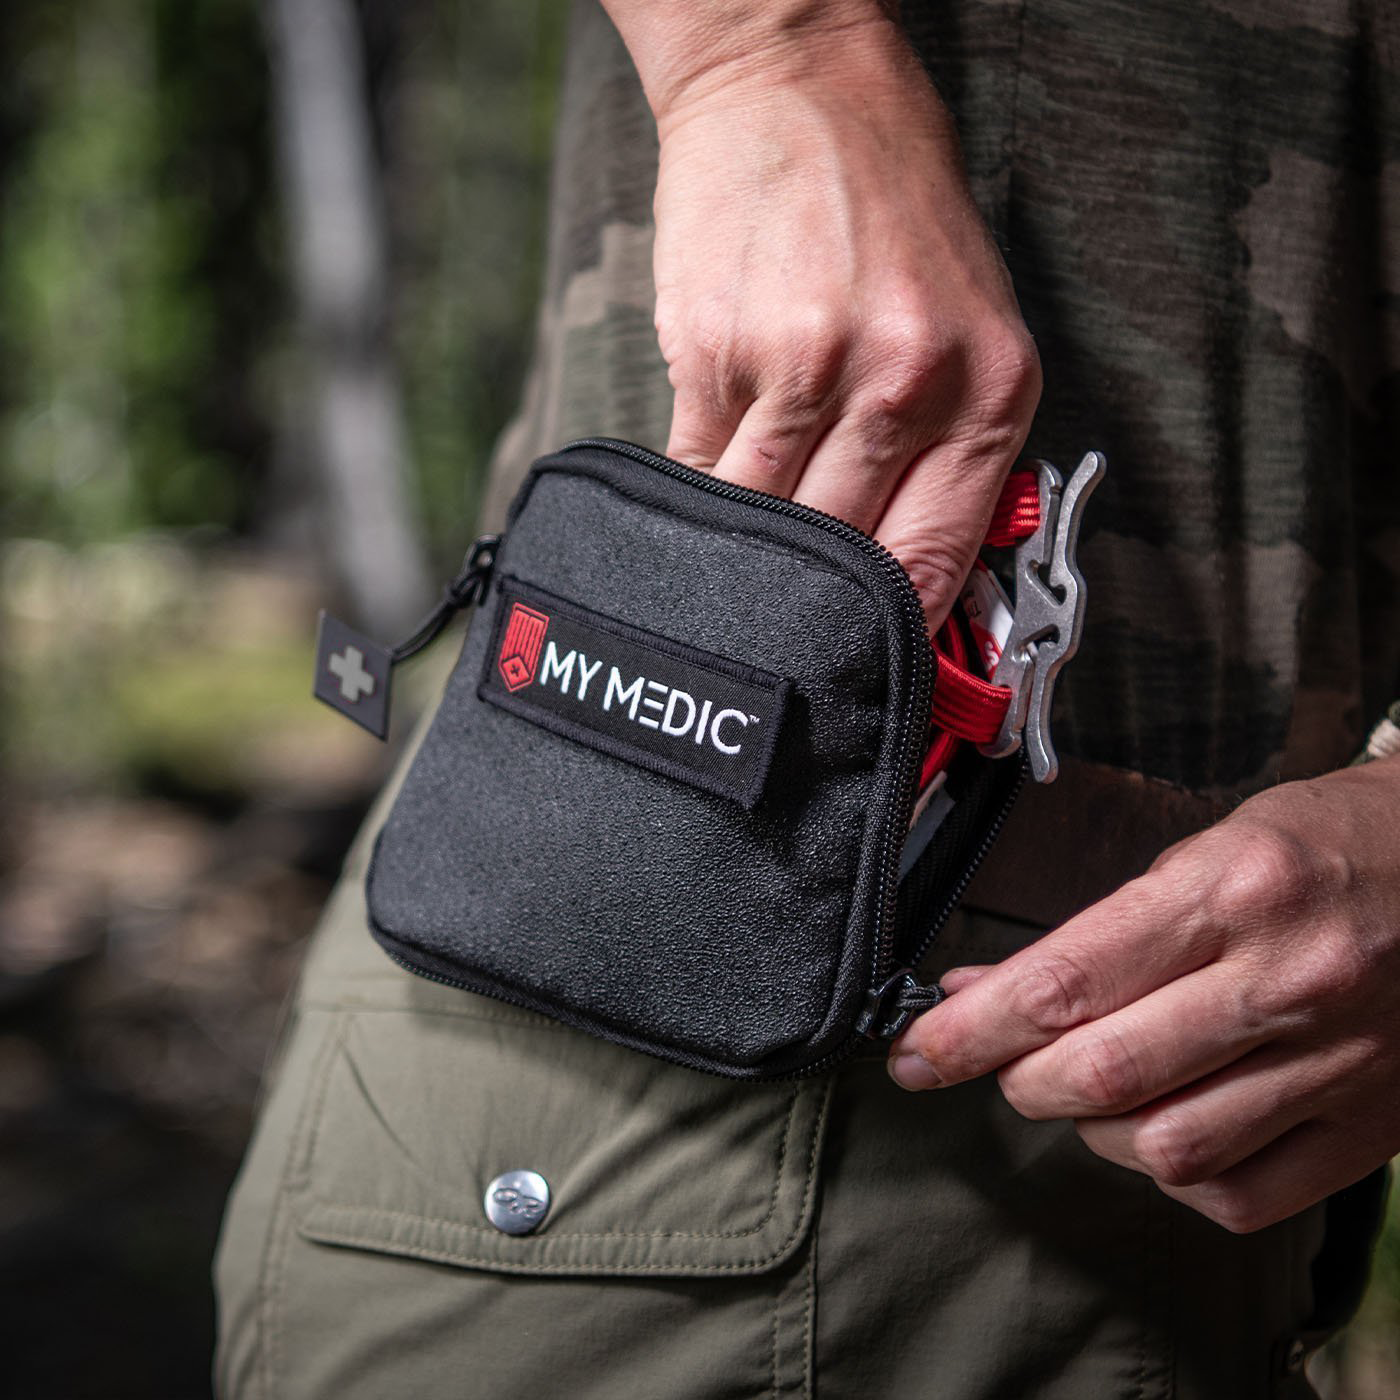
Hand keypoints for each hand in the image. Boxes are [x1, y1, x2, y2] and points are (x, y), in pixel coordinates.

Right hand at [605, 1, 1040, 625]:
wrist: (797, 85)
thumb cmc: (893, 209)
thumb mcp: (971, 323)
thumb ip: (951, 454)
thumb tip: (909, 581)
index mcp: (985, 386)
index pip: (928, 561)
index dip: (887, 635)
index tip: (859, 674)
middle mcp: (900, 379)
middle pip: (837, 553)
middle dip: (804, 601)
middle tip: (778, 635)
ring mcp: (801, 363)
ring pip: (758, 521)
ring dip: (742, 550)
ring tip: (732, 565)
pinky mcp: (715, 350)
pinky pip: (701, 467)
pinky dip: (703, 488)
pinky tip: (712, 477)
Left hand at [888, 757, 1399, 1231]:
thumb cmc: (1319, 846)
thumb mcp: (1202, 850)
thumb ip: (1099, 932)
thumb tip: (983, 989)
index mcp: (1231, 891)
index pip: (1064, 982)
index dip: (970, 1029)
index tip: (915, 1053)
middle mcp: (1285, 980)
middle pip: (1102, 1075)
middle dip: (1017, 1080)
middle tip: (1000, 1062)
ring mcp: (1337, 1062)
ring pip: (1165, 1146)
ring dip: (1092, 1130)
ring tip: (1089, 1088)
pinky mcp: (1370, 1125)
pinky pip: (1240, 1194)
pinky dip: (1173, 1174)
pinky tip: (1162, 1127)